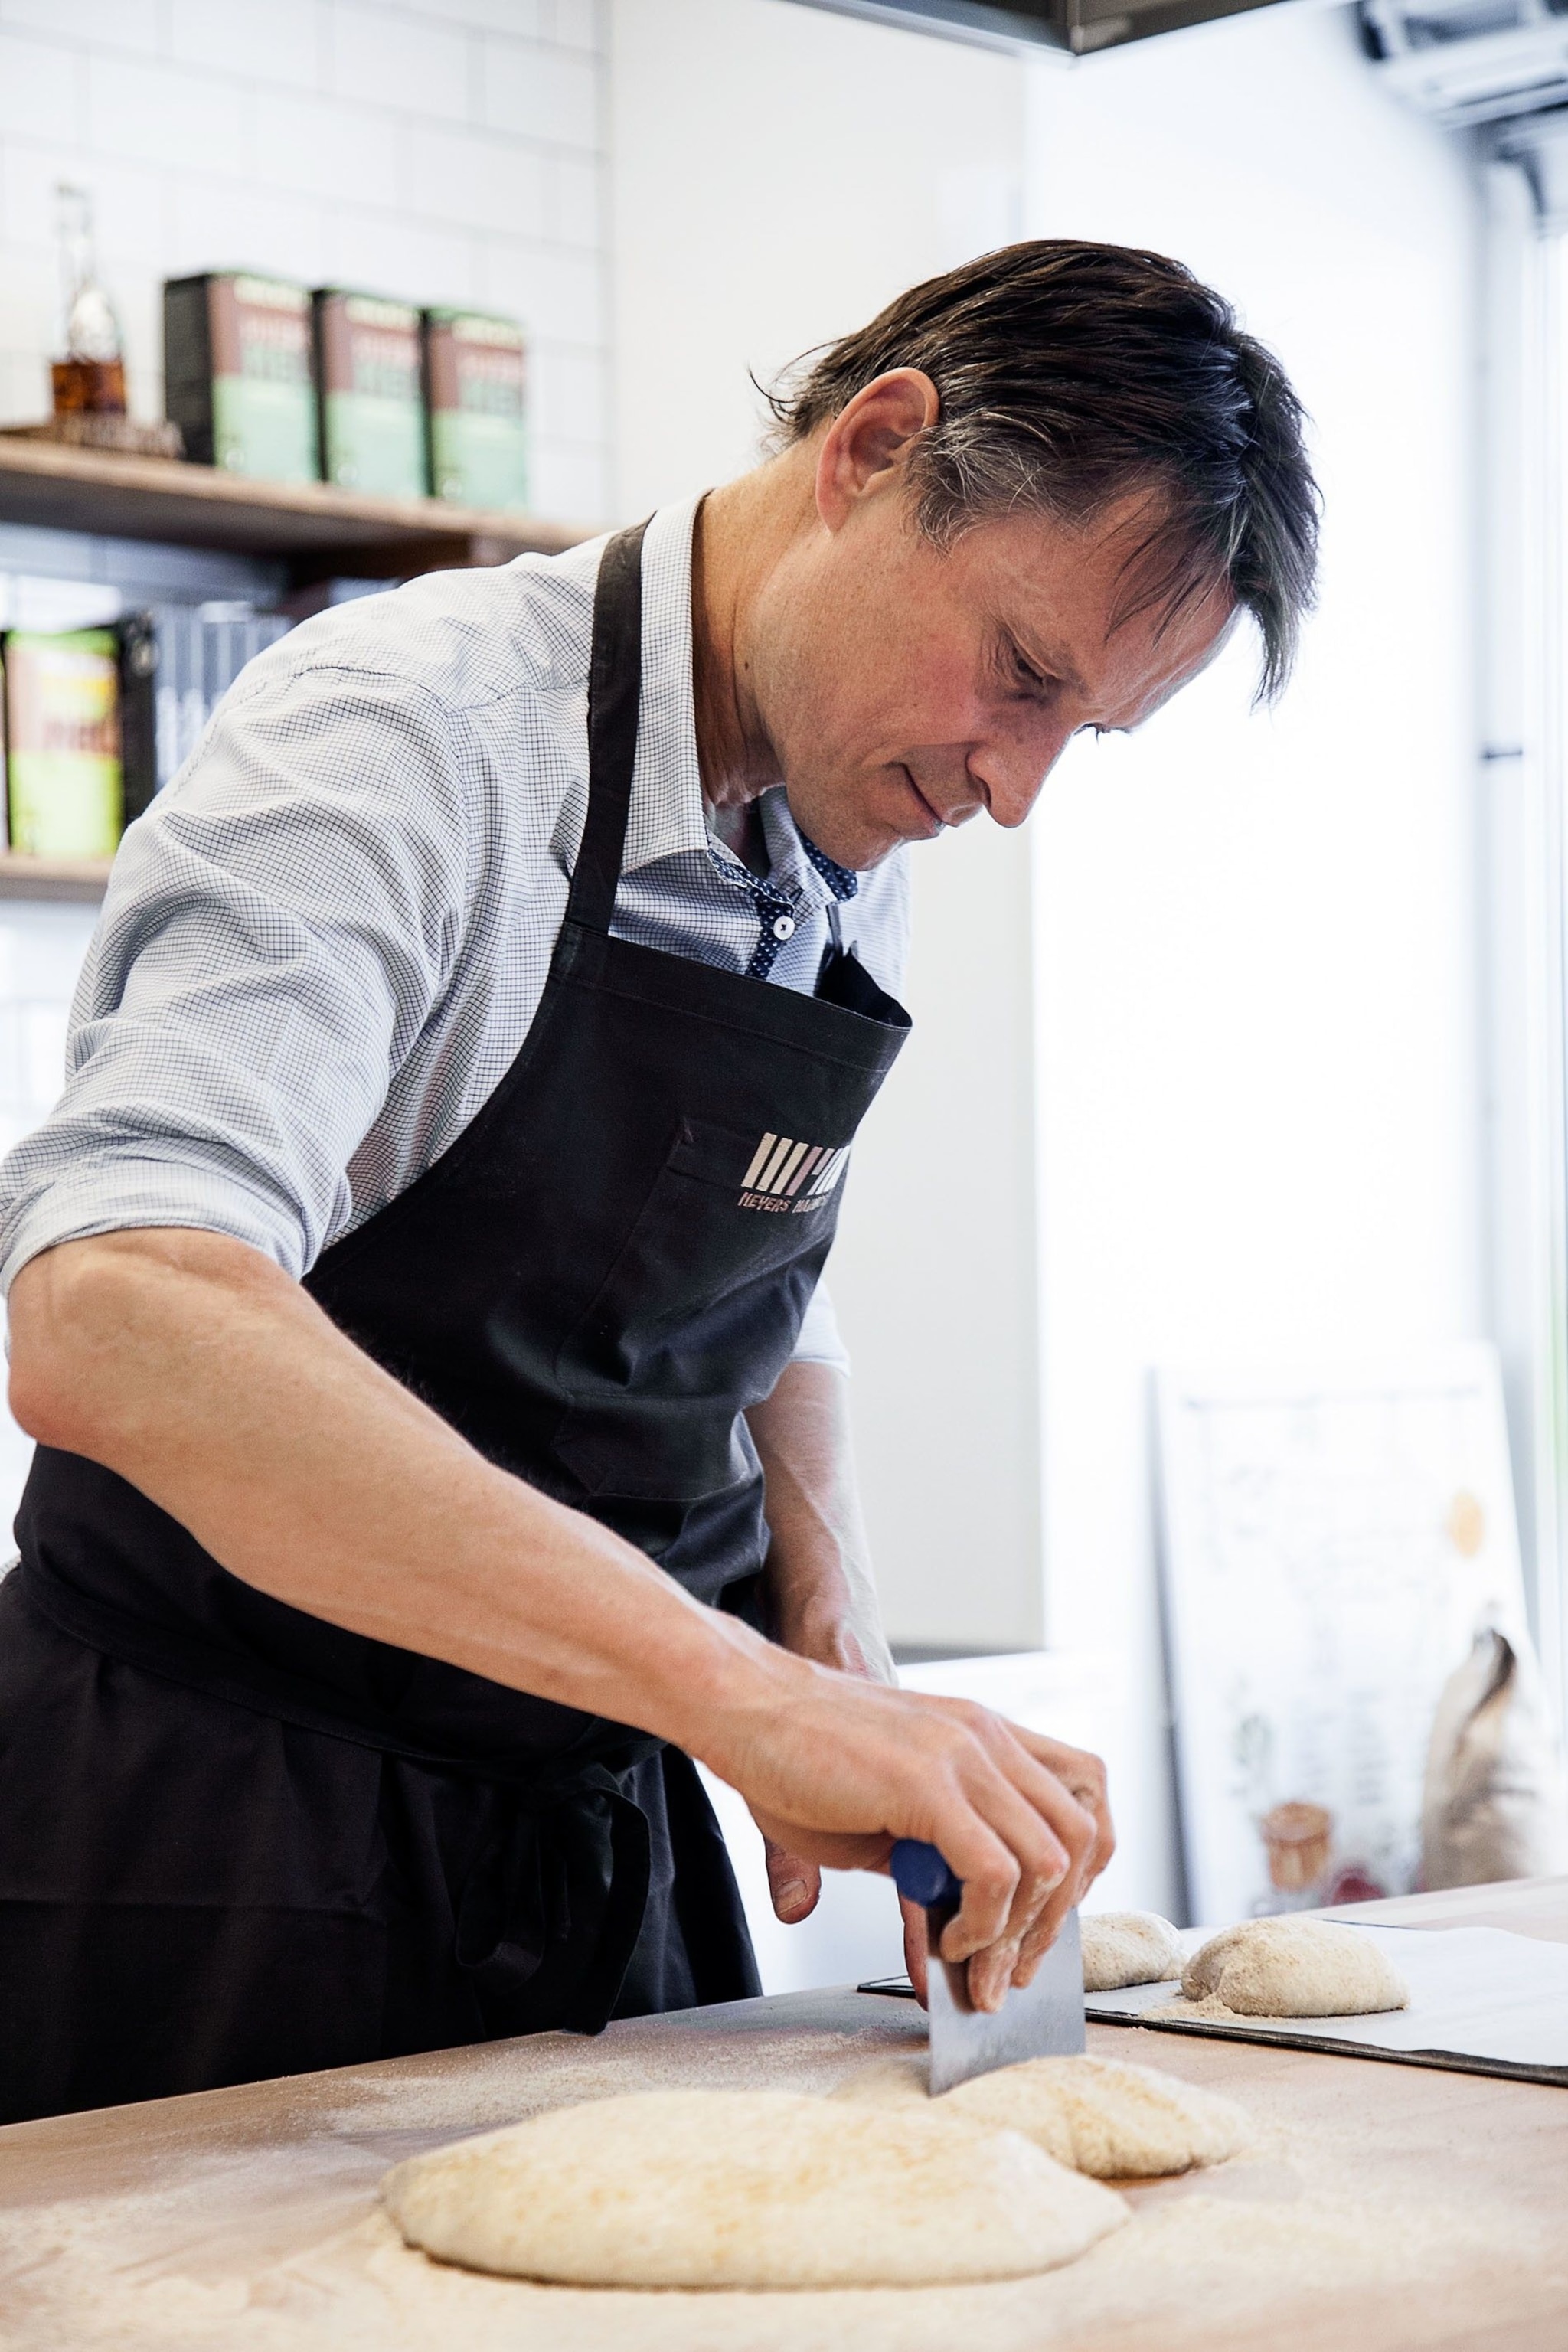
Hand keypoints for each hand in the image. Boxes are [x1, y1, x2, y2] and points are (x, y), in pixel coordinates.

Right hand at [710, 1658, 1114, 2009]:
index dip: (1074, 1874)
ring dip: (1016, 1930)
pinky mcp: (927, 1783)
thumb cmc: (796, 1755)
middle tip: (1010, 1969)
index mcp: (985, 1736)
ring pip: (1050, 1861)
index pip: (1081, 1798)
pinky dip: (982, 1923)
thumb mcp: (885, 1813)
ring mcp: (963, 1756)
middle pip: (1083, 1835)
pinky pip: (995, 1872)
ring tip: (971, 1959)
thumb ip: (932, 1861)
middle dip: (1054, 1918)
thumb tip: (955, 1931)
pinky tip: (947, 1941)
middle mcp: (987, 1738)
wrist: (744, 1706)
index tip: (1034, 1929)